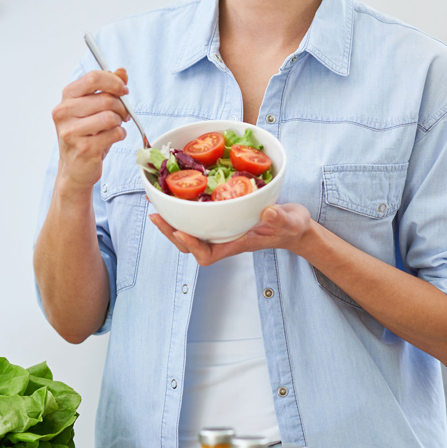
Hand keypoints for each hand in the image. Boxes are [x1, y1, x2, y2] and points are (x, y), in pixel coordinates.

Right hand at [52, 69, 129, 191]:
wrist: (74, 169)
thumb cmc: (85, 136)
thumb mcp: (94, 109)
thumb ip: (107, 88)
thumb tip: (122, 72)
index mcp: (67, 98)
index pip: (93, 78)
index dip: (114, 82)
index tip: (123, 90)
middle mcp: (64, 113)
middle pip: (106, 99)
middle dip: (121, 106)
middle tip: (123, 115)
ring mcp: (71, 132)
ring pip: (110, 117)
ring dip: (120, 122)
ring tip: (116, 127)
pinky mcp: (83, 148)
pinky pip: (114, 134)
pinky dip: (120, 135)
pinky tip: (113, 138)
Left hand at [149, 203, 313, 265]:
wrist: (292, 224)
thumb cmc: (290, 227)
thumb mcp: (289, 222)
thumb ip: (279, 219)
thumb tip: (267, 213)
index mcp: (235, 244)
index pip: (206, 255)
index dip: (191, 246)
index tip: (180, 231)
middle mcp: (223, 239)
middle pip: (189, 244)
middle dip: (170, 231)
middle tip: (155, 214)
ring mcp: (220, 229)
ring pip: (189, 230)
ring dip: (171, 219)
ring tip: (156, 203)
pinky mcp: (220, 217)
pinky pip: (197, 217)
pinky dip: (183, 207)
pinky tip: (174, 193)